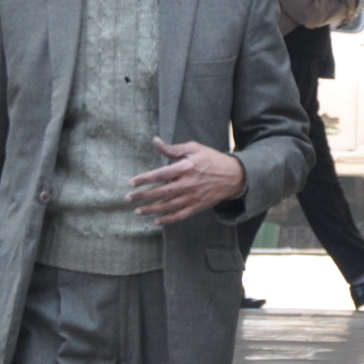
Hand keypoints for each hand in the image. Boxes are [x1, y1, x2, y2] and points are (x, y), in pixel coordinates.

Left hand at [128, 138, 247, 224]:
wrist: (234, 175)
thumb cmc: (212, 159)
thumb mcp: (194, 148)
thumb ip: (173, 148)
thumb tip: (155, 141)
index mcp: (185, 167)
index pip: (160, 174)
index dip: (144, 179)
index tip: (131, 183)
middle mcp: (187, 184)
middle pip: (161, 192)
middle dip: (143, 196)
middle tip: (128, 198)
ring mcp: (193, 197)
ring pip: (168, 206)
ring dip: (151, 209)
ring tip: (137, 211)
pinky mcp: (198, 206)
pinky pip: (180, 215)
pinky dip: (167, 220)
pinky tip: (156, 221)